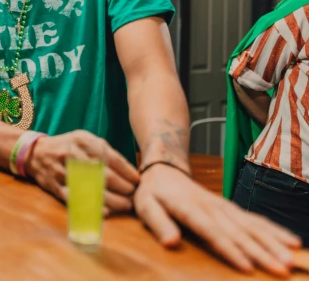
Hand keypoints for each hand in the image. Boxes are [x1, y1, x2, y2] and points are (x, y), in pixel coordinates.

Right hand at [25, 130, 139, 213]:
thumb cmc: (67, 146)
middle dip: (123, 188)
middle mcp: (73, 155)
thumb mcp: (84, 139)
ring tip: (125, 205)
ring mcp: (63, 172)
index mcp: (82, 141)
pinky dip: (92, 207)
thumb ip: (104, 151)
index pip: (110, 158)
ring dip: (113, 200)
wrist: (35, 153)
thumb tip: (129, 170)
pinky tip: (106, 212)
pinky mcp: (56, 187)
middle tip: (134, 195)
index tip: (137, 181)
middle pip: (104, 175)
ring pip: (92, 189)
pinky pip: (77, 200)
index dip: (127, 172)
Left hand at [134, 163, 300, 276]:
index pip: (212, 231)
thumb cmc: (152, 192)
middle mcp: (211, 207)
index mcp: (189, 208)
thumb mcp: (145, 205)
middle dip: (261, 251)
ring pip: (252, 225)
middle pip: (239, 231)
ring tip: (290, 258)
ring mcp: (223, 206)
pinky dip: (274, 230)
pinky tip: (291, 242)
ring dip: (273, 242)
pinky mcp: (230, 208)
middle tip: (281, 268)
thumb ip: (159, 223)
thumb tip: (171, 243)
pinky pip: (255, 219)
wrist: (163, 169)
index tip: (247, 267)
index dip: (230, 249)